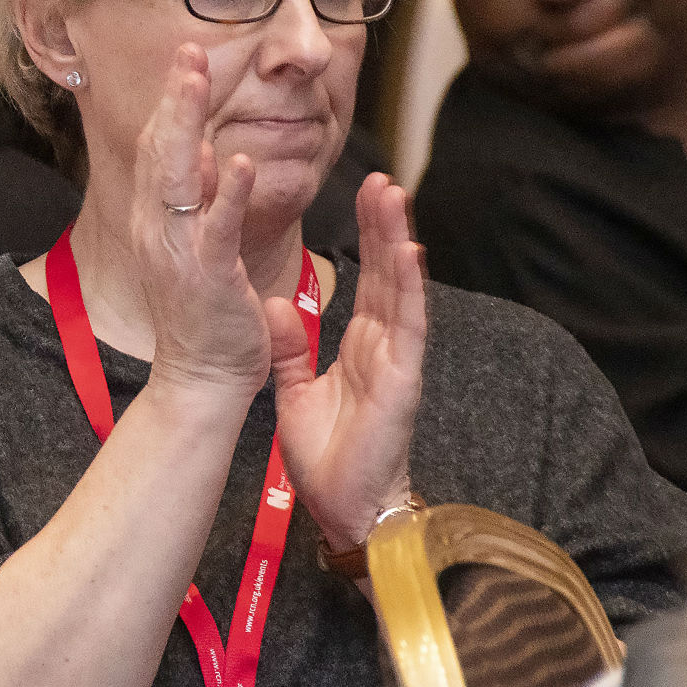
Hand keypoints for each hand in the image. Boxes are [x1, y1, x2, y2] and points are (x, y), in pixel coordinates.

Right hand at [132, 44, 269, 401]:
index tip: (186, 58)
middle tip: (188, 50)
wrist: (201, 378)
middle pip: (160, 149)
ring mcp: (177, 251)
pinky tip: (241, 159)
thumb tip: (203, 152)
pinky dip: (228, 192)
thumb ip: (196, 199)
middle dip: (174, 98)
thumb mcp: (193, 244)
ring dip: (188, 124)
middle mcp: (156, 228)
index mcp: (155, 220)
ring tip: (198, 79)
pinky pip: (215, 228)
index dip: (170, 102)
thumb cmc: (205, 312)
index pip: (158, 148)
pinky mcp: (207, 276)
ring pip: (177, 177)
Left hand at [270, 174, 425, 551]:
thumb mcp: (295, 391)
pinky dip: (412, 289)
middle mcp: (385, 345)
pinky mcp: (403, 380)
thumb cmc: (328, 458)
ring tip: (394, 195)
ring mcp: (398, 360)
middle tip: (382, 177)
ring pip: (403, 288)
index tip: (363, 192)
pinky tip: (411, 252)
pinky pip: (410, 327)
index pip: (369, 279)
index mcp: (362, 346)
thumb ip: (290, 348)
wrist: (346, 509)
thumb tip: (275, 305)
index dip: (367, 236)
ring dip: (399, 240)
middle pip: (389, 272)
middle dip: (385, 224)